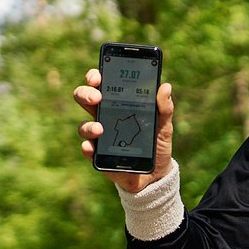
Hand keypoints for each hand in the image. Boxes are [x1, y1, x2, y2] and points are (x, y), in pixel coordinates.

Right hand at [73, 67, 175, 193]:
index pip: (101, 84)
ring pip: (83, 125)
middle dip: (85, 94)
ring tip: (100, 129)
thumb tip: (165, 87)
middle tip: (97, 98)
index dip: (95, 76)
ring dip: (88, 125)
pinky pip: (88, 149)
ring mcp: (99, 136)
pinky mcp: (99, 155)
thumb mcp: (164, 124)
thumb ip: (164, 107)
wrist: (156, 172)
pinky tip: (92, 147)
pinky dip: (88, 147)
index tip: (98, 76)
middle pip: (84, 99)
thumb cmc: (157, 142)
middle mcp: (104, 116)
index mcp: (117, 102)